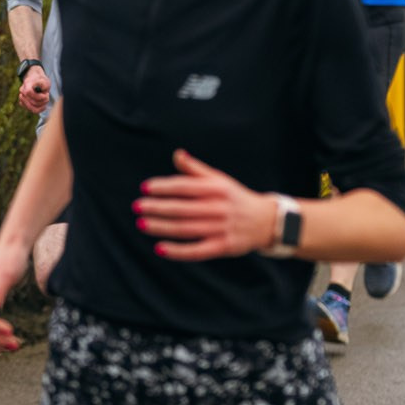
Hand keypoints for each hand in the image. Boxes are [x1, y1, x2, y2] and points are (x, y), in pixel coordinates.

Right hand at [19, 64, 50, 112]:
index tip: (46, 94)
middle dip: (42, 101)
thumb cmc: (41, 81)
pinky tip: (43, 104)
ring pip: (31, 108)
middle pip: (32, 102)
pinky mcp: (23, 104)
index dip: (38, 96)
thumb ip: (44, 85)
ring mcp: (22, 98)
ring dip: (41, 106)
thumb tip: (41, 92)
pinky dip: (39, 109)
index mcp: (27, 83)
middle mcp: (22, 91)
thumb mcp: (45, 81)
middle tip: (48, 96)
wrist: (35, 80)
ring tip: (45, 100)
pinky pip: (32, 110)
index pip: (28, 92)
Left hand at [133, 149, 277, 260]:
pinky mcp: (224, 247)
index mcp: (216, 188)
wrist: (267, 221)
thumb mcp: (219, 180)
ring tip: (142, 223)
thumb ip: (195, 169)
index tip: (145, 188)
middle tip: (137, 207)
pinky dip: (178, 251)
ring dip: (161, 227)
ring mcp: (221, 228)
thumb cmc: (236, 198)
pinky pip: (197, 250)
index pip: (184, 186)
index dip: (163, 187)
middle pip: (182, 208)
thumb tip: (177, 154)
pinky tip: (160, 248)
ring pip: (185, 228)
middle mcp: (219, 207)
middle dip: (157, 207)